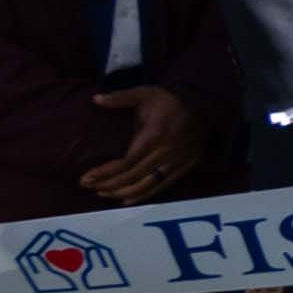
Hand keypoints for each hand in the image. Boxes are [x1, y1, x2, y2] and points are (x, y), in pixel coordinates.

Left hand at [75, 85, 198, 204]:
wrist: (206, 105)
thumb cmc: (170, 100)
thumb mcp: (145, 93)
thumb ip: (121, 97)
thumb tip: (95, 99)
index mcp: (155, 134)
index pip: (126, 161)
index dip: (105, 172)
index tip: (86, 178)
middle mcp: (166, 151)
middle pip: (133, 176)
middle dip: (108, 184)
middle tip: (88, 186)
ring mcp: (177, 161)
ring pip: (146, 184)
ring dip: (122, 192)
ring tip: (102, 193)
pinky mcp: (185, 167)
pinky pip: (162, 186)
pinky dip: (144, 195)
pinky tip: (126, 200)